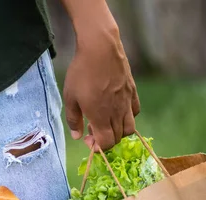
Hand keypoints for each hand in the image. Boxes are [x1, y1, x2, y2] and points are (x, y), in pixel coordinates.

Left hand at [63, 18, 139, 150]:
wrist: (100, 47)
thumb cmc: (81, 72)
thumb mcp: (70, 97)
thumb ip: (73, 120)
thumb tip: (77, 136)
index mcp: (100, 116)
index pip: (107, 143)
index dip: (98, 146)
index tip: (88, 139)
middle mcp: (117, 112)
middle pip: (118, 138)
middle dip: (105, 139)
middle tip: (92, 128)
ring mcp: (127, 102)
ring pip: (129, 128)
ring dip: (117, 130)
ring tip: (105, 121)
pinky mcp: (132, 91)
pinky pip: (135, 111)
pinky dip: (127, 116)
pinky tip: (116, 109)